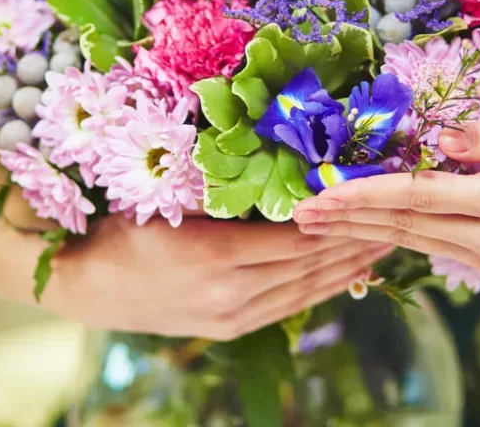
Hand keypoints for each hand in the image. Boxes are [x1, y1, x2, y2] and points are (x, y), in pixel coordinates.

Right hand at [0, 159, 390, 339]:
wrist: (81, 281)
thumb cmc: (119, 219)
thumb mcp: (166, 189)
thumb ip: (221, 181)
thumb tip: (276, 153)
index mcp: (215, 253)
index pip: (298, 232)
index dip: (341, 212)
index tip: (374, 187)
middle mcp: (230, 292)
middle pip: (312, 263)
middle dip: (359, 238)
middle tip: (399, 212)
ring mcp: (230, 316)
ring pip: (307, 289)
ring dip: (350, 265)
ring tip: (387, 240)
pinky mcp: (227, 327)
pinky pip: (289, 306)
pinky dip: (323, 287)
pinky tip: (346, 271)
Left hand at [290, 122, 479, 278]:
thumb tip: (441, 136)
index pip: (417, 195)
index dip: (364, 193)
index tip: (321, 193)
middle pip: (402, 223)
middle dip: (346, 217)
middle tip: (297, 213)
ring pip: (411, 239)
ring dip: (360, 230)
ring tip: (318, 224)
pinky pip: (431, 245)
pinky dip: (392, 235)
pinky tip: (366, 230)